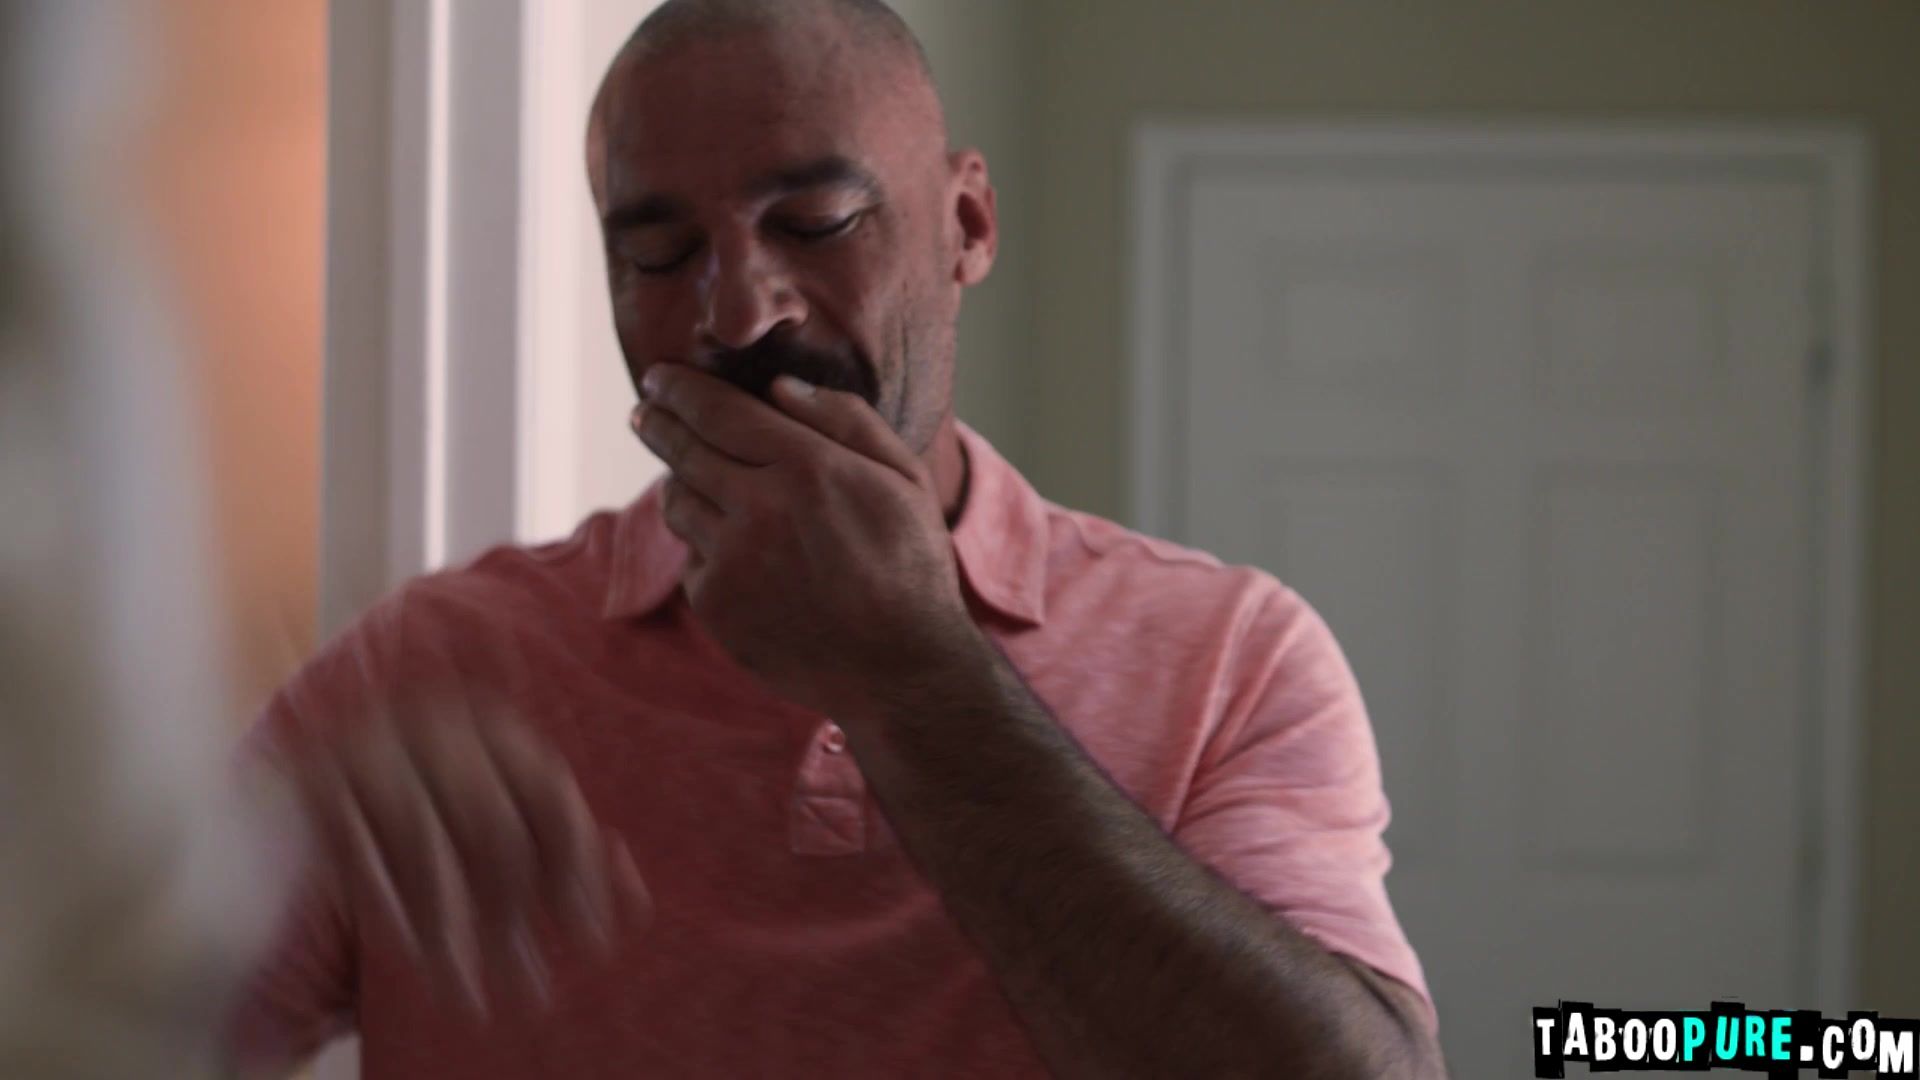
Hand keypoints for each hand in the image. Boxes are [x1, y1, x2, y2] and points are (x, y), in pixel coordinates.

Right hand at [262, 696, 651, 1018]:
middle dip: (513, 917)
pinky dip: (390, 913)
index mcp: (498, 724)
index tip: (593, 943)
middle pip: (492, 828)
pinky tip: (412, 959)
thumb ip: (567, 849)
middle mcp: (441, 724)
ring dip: (451, 933)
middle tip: (531, 992)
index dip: (577, 873)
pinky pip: (359, 858)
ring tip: (469, 998)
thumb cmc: (440, 797)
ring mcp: (376, 745)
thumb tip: (636, 903)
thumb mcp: (510, 813)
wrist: (324, 750)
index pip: (552, 799)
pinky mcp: (321, 779)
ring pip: (426, 851)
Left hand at [632, 367, 981, 717]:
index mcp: (808, 468)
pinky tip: (744, 556)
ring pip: (678, 502)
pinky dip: (709, 547)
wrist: (900, 670)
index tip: (658, 377)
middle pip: (683, 450)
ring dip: (682, 483)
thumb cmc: (910, 566)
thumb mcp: (905, 478)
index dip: (680, 389)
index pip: (718, 411)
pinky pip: (693, 558)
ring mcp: (732, 560)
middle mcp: (760, 509)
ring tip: (700, 481)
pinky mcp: (716, 606)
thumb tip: (780, 386)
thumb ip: (847, 420)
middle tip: (644, 411)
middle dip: (658, 422)